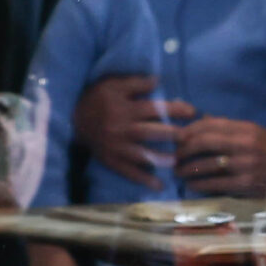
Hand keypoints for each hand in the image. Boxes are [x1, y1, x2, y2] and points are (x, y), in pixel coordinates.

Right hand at [75, 75, 191, 184]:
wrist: (73, 120)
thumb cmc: (97, 99)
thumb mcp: (113, 85)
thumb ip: (135, 83)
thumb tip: (158, 80)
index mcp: (124, 108)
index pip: (153, 108)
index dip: (174, 109)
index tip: (192, 111)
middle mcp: (120, 128)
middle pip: (148, 132)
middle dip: (170, 134)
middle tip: (189, 137)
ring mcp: (115, 146)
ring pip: (139, 154)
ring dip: (159, 159)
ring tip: (177, 161)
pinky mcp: (111, 160)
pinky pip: (128, 171)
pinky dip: (143, 179)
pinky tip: (159, 186)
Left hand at [175, 116, 265, 196]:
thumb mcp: (255, 133)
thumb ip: (229, 127)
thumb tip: (202, 119)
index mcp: (246, 128)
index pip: (209, 124)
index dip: (189, 130)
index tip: (177, 138)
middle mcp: (245, 144)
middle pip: (203, 142)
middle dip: (183, 149)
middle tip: (175, 156)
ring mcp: (245, 164)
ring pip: (205, 164)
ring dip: (187, 169)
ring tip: (179, 171)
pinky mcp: (245, 184)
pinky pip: (214, 183)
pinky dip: (198, 184)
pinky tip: (191, 184)